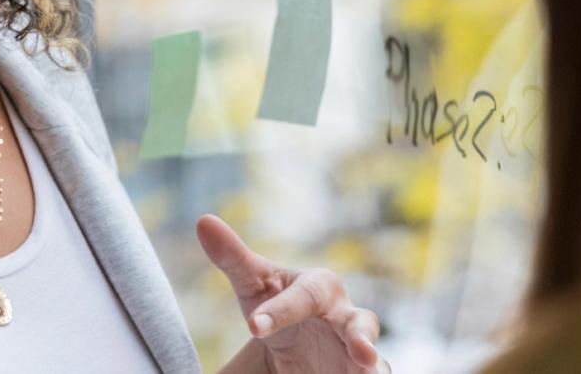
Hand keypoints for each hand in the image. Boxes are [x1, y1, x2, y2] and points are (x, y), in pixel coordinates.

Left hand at [197, 214, 387, 373]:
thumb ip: (231, 256)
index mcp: (320, 287)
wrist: (294, 342)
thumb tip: (204, 221)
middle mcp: (348, 317)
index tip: (253, 325)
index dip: (280, 311)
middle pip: (361, 324)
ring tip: (369, 372)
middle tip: (362, 353)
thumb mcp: (253, 283)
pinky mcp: (358, 373)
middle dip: (361, 338)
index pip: (303, 297)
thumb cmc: (275, 303)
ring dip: (374, 367)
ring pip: (376, 360)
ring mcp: (358, 350)